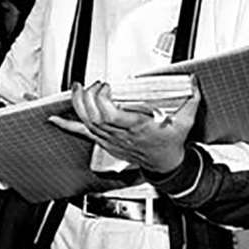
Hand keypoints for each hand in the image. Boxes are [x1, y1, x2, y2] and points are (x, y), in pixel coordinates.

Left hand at [49, 79, 200, 172]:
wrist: (165, 166)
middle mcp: (120, 135)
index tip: (106, 85)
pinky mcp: (104, 141)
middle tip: (92, 84)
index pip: (110, 114)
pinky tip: (54, 119)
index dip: (102, 99)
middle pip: (94, 116)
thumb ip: (191, 101)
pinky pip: (82, 133)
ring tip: (76, 88)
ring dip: (78, 104)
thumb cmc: (171, 144)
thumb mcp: (185, 122)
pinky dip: (66, 125)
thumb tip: (194, 82)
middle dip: (89, 97)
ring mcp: (110, 139)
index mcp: (137, 128)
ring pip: (86, 123)